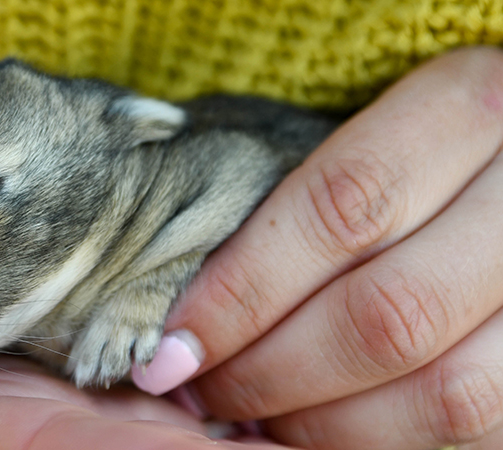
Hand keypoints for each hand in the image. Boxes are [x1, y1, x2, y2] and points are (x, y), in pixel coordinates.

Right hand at [0, 147, 292, 449]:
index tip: (182, 432)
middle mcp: (33, 420)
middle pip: (125, 448)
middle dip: (192, 443)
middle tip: (269, 429)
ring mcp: (89, 389)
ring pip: (174, 425)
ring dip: (246, 418)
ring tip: (323, 412)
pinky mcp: (127, 345)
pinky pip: (197, 383)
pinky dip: (251, 386)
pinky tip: (303, 378)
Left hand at [132, 47, 502, 448]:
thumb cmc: (422, 150)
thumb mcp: (377, 135)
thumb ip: (304, 205)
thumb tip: (190, 317)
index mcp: (469, 109)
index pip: (338, 208)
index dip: (243, 290)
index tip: (174, 343)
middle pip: (386, 313)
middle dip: (272, 371)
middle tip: (204, 391)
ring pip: (443, 390)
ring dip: (324, 422)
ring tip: (254, 418)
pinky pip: (476, 428)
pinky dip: (377, 440)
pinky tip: (316, 428)